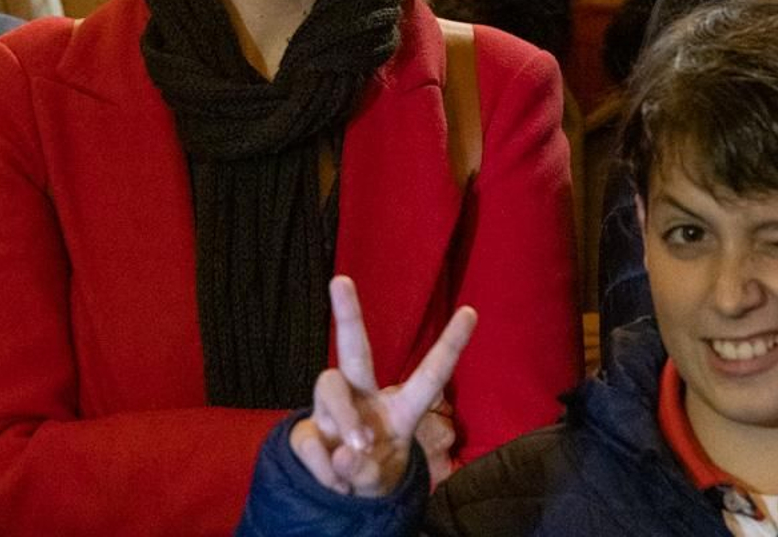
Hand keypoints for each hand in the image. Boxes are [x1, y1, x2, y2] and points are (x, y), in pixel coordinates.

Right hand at [288, 277, 476, 497]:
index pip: (429, 376)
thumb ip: (367, 472)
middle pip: (355, 349)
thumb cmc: (373, 475)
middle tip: (340, 279)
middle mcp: (364, 398)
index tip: (472, 312)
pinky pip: (309, 437)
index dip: (450, 345)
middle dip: (348, 313)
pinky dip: (324, 469)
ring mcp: (331, 409)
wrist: (340, 498)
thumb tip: (343, 452)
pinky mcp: (305, 428)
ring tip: (349, 461)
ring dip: (342, 420)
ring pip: (328, 386)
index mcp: (400, 410)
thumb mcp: (380, 484)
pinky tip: (336, 483)